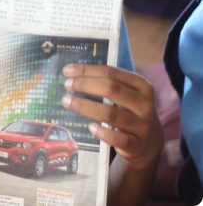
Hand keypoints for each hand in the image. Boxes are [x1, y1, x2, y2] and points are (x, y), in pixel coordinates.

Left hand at [61, 63, 162, 205]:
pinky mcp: (137, 145)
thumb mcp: (125, 93)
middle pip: (111, 89)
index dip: (87, 70)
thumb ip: (105, 82)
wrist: (148, 141)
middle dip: (85, 85)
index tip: (67, 70)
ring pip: (110, 113)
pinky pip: (117, 138)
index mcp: (141, 86)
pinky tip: (90, 127)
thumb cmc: (129, 109)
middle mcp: (145, 104)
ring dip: (85, 106)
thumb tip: (72, 73)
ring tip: (67, 101)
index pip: (111, 72)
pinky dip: (102, 132)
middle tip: (67, 84)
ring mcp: (142, 126)